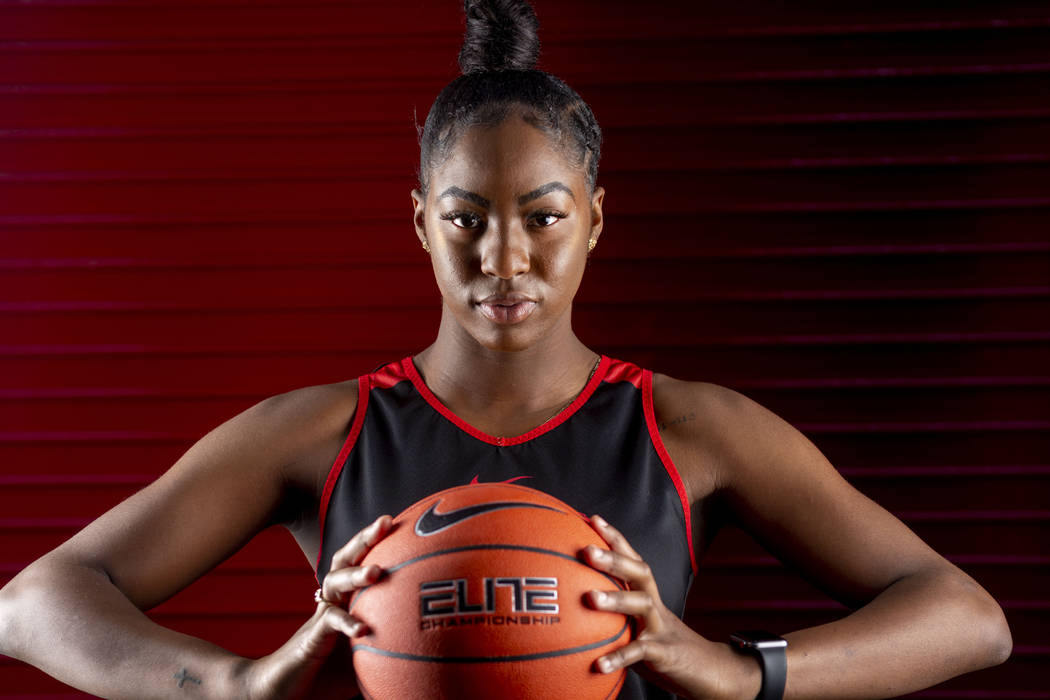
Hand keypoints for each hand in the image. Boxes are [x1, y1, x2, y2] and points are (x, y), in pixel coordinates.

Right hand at [240, 515, 392, 699]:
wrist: (285, 692)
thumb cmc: (330, 674)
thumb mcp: (368, 656)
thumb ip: (393, 644)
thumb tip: (434, 643)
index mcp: (347, 600)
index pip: (361, 561)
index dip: (377, 540)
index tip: (399, 522)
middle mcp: (333, 601)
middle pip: (345, 560)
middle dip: (364, 538)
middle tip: (384, 523)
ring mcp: (321, 616)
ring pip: (334, 583)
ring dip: (354, 575)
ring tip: (374, 572)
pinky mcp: (312, 638)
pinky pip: (329, 622)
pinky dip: (346, 623)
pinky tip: (362, 628)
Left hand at [584, 515, 759, 699]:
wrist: (711, 674)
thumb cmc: (664, 648)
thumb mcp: (639, 627)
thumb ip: (614, 617)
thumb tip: (574, 609)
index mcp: (648, 596)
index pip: (632, 560)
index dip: (614, 538)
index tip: (592, 518)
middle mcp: (655, 606)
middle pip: (639, 573)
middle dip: (614, 558)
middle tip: (587, 550)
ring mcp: (661, 629)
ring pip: (642, 606)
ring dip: (616, 600)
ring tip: (589, 597)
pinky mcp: (665, 654)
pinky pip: (641, 653)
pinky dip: (619, 658)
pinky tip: (598, 665)